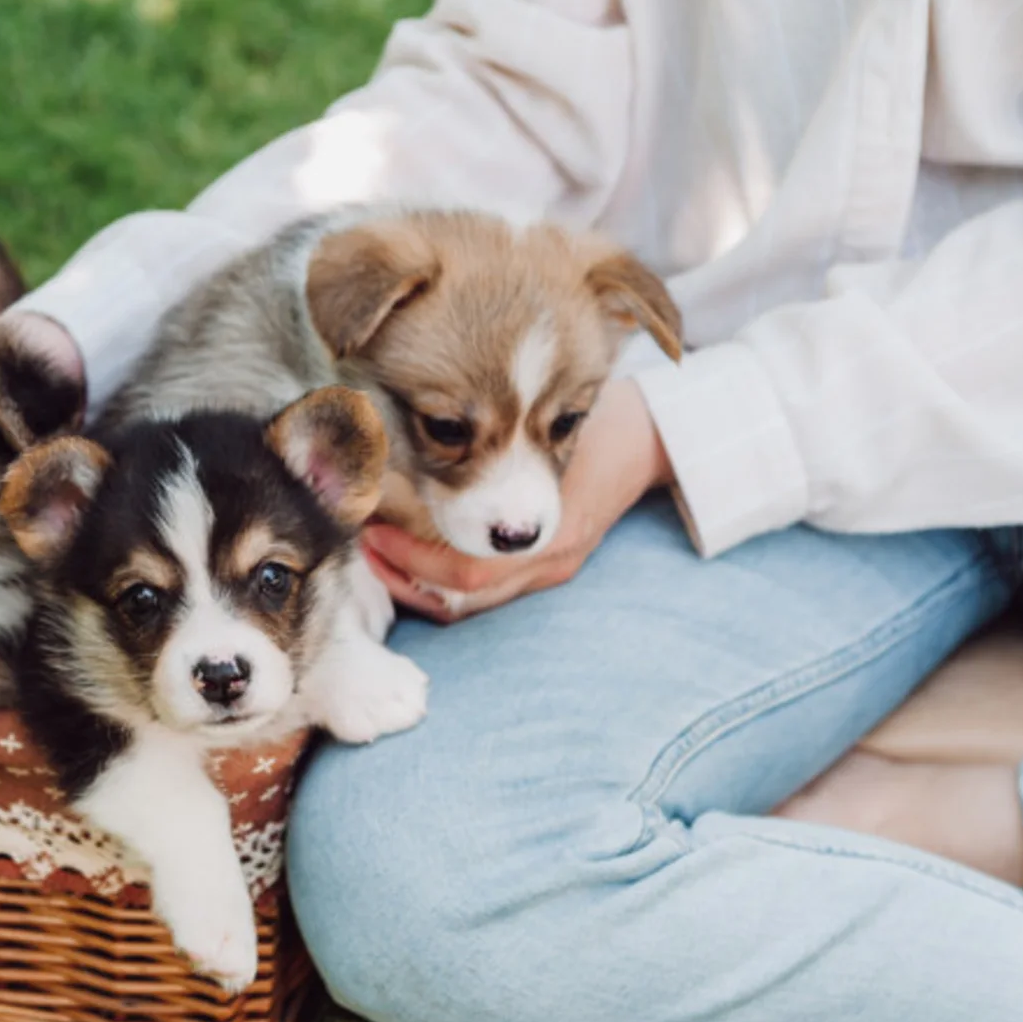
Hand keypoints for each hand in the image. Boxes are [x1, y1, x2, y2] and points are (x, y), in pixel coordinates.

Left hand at [363, 379, 670, 622]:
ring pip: (470, 602)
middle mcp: (547, 562)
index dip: (411, 559)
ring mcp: (549, 569)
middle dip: (405, 577)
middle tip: (366, 542)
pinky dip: (444, 576)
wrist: (655, 436)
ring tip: (382, 549)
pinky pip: (485, 589)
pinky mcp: (546, 566)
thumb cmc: (599, 419)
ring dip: (420, 581)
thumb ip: (496, 435)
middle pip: (461, 599)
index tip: (374, 529)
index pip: (466, 574)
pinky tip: (418, 549)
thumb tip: (423, 430)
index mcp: (548, 535)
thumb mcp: (548, 422)